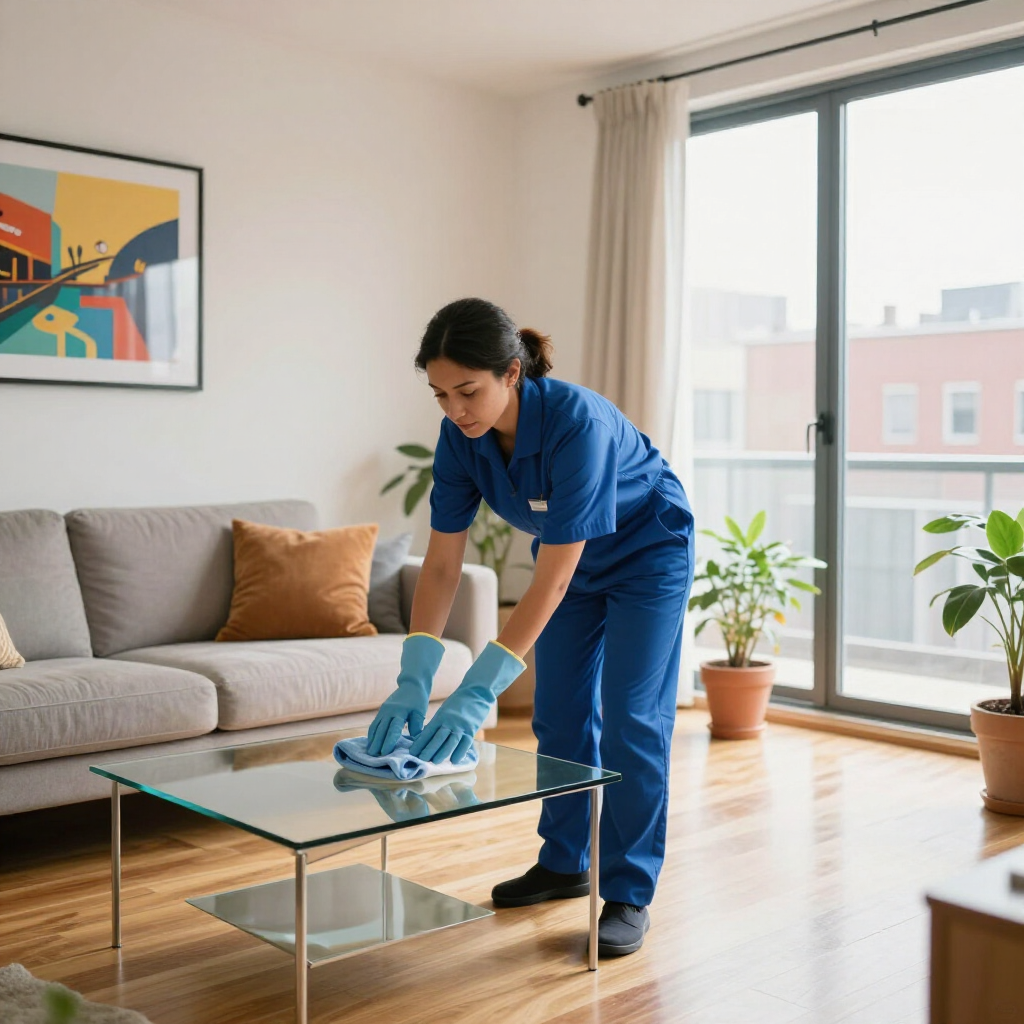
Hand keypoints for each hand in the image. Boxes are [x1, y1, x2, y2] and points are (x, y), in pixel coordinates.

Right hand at [367, 633, 445, 755]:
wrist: (411, 684)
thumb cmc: (418, 700)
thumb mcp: (420, 712)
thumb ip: (417, 726)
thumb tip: (415, 741)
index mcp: (399, 712)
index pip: (393, 729)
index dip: (388, 741)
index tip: (384, 752)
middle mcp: (388, 711)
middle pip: (381, 730)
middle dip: (376, 743)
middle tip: (372, 757)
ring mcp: (383, 711)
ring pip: (375, 727)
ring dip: (372, 740)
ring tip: (369, 753)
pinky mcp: (381, 711)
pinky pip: (374, 724)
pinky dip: (372, 734)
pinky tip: (371, 743)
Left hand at [409, 641, 525, 763]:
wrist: (477, 691)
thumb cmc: (458, 702)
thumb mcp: (444, 710)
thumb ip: (437, 723)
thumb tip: (426, 737)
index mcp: (441, 716)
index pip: (428, 732)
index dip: (420, 743)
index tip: (412, 752)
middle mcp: (449, 721)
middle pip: (437, 738)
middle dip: (428, 750)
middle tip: (420, 760)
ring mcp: (461, 726)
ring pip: (450, 742)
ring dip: (442, 753)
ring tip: (434, 762)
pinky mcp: (472, 729)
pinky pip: (465, 743)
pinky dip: (459, 752)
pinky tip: (454, 760)